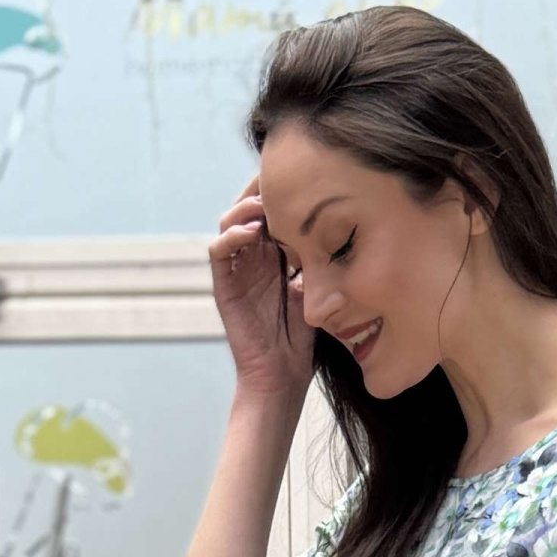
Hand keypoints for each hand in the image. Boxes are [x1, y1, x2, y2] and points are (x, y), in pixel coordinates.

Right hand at [208, 173, 315, 398]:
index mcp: (275, 254)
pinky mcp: (224, 286)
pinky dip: (232, 236)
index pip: (272, 209)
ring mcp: (237, 270)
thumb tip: (338, 224)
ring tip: (264, 206)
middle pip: (248, 207)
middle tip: (277, 180)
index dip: (281, 191)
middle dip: (260, 190)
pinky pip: (218, 251)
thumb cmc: (303, 339)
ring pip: (230, 222)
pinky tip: (253, 233)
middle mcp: (253, 257)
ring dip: (245, 208)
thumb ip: (318, 257)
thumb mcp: (318, 288)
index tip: (301, 179)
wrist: (281, 377)